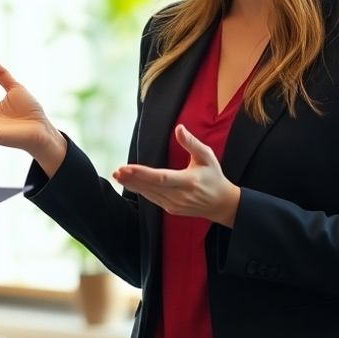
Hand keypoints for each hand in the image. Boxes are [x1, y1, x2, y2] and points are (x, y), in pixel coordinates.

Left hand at [112, 124, 240, 226]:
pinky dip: (141, 191)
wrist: (221, 204)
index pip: (161, 178)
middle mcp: (180, 195)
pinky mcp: (171, 209)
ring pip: (149, 194)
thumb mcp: (207, 156)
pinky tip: (130, 183)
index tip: (126, 168)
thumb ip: (191, 143)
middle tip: (117, 171)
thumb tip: (179, 128)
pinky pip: (153, 199)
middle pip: (151, 187)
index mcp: (189, 181)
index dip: (142, 174)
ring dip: (133, 185)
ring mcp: (175, 205)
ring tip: (118, 176)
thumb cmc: (213, 176)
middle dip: (132, 179)